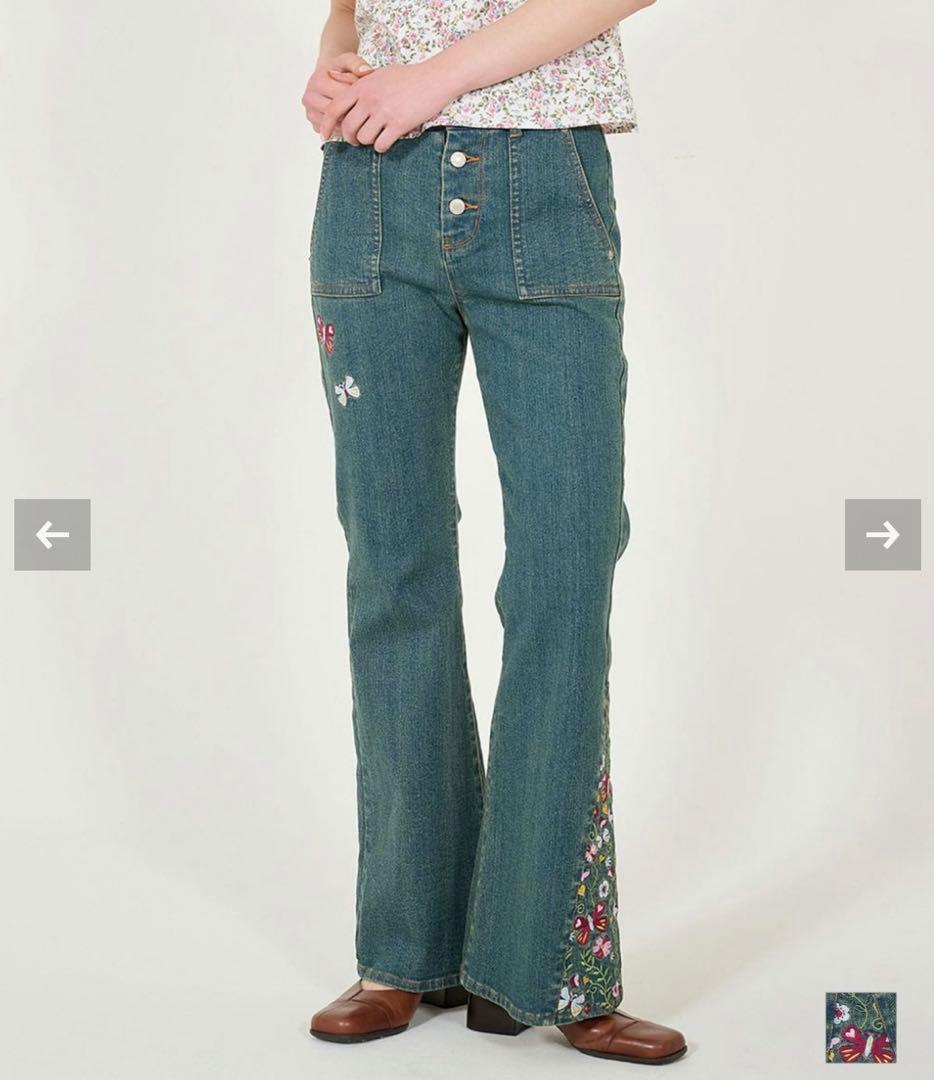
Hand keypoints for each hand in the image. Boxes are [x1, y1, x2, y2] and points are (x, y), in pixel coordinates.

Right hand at [301, 52, 372, 137]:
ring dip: (350, 124)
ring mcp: (310, 114)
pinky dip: (345, 130)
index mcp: (317, 81)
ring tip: (363, 117)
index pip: (341, 95)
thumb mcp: (347, 60)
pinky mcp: (315, 126)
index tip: (368, 94)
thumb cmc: (339, 69)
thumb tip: (367, 72)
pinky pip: (333, 133)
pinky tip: (354, 123)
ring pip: (335, 125)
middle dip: (354, 112)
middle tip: (368, 110)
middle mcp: (309, 98)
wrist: (327, 77)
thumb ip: (357, 63)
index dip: (357, 97)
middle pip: (337, 112)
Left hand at [317, 59, 460, 152]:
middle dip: (350, 138)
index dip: (326, 123)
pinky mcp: (398, 124)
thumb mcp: (380, 73)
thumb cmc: (408, 76)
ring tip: (376, 138)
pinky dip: (382, 146)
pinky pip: (381, 144)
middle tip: (357, 141)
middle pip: (348, 128)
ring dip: (368, 142)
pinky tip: (387, 141)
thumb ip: (363, 83)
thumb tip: (347, 88)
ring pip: (364, 139)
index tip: (324, 134)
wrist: (433, 78)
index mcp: (362, 87)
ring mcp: (384, 112)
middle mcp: (370, 99)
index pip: (335, 107)